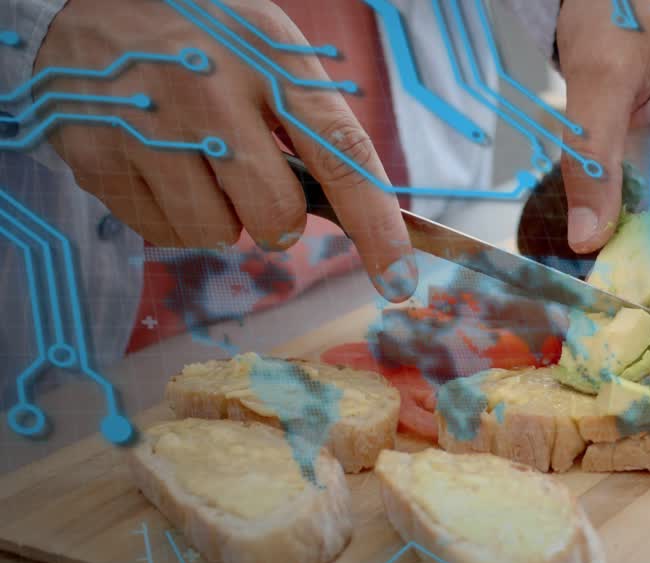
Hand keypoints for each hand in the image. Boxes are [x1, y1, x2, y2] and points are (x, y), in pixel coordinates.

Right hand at [35, 0, 417, 300]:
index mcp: (272, 58)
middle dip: (276, 220)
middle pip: (276, 215)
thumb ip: (310, 125)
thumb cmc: (202, 40)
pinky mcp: (99, 155)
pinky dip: (169, 214)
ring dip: (218, 217)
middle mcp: (212, 90)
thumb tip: (360, 217)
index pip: (342, 156)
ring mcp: (150, 124)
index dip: (377, 227)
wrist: (84, 0)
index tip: (398, 280)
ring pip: (216, 234)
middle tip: (249, 177)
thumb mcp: (266, 51)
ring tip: (194, 160)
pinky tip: (155, 162)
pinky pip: (162, 233)